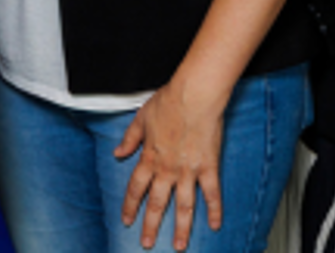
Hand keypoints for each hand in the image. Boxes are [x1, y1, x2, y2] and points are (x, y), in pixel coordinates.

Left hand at [115, 81, 224, 251]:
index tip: (127, 221)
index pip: (136, 188)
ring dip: (182, 228)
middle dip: (151, 225)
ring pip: (184, 206)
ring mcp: (188, 170)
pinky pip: (212, 193)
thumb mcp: (141, 118)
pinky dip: (214, 210)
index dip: (130, 206)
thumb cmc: (168, 102)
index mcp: (150, 157)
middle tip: (147, 244)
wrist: (193, 96)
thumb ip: (130, 138)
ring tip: (179, 246)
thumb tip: (118, 153)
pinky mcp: (208, 167)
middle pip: (157, 203)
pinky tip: (216, 225)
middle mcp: (167, 169)